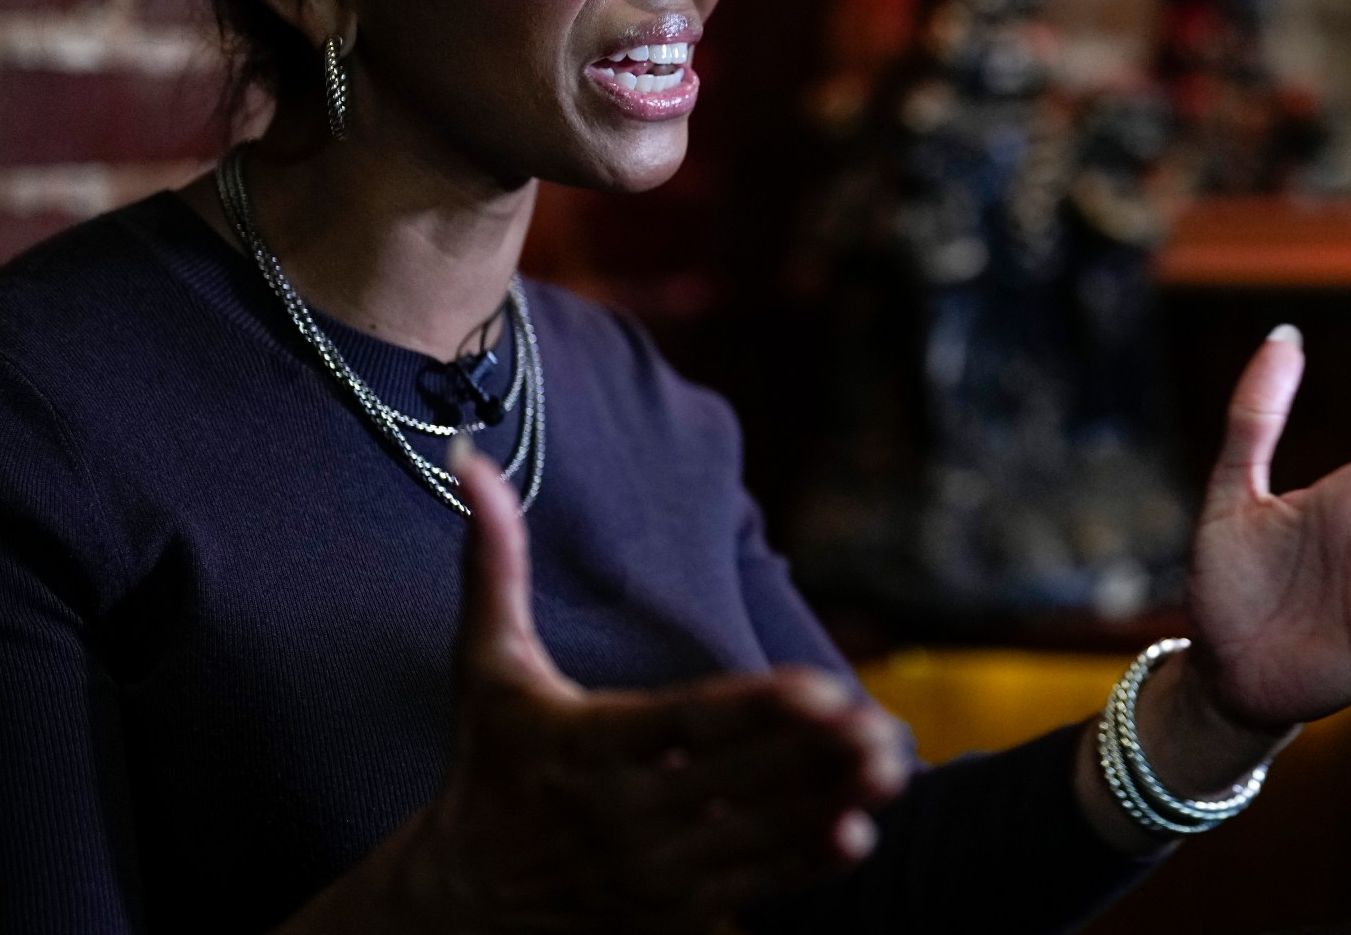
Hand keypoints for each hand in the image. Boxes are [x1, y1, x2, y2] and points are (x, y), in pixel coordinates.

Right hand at [378, 453, 908, 932]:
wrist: (456, 908)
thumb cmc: (485, 767)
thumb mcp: (485, 669)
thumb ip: (493, 567)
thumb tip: (474, 461)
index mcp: (590, 745)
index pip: (686, 725)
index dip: (755, 711)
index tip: (818, 688)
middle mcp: (625, 815)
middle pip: (737, 783)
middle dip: (814, 756)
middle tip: (882, 727)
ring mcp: (653, 875)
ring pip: (757, 837)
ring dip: (828, 804)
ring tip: (894, 768)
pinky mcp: (673, 915)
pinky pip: (753, 889)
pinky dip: (805, 866)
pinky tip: (857, 835)